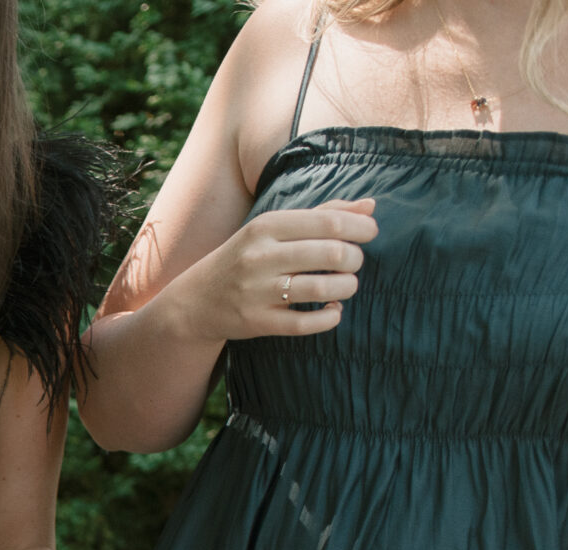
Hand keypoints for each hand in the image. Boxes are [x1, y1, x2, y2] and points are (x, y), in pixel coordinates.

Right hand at [159, 198, 375, 342]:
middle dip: (355, 259)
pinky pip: (306, 323)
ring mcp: (257, 292)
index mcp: (266, 226)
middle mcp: (260, 257)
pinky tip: (333, 310)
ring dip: (348, 287)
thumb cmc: (246, 258)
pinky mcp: (257, 322)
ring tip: (346, 285)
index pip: (330, 222)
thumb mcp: (274, 228)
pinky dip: (331, 317)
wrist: (196, 301)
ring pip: (323, 289)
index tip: (369, 234)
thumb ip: (323, 214)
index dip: (361, 228)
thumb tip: (371, 207)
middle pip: (332, 254)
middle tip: (353, 263)